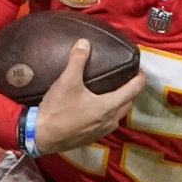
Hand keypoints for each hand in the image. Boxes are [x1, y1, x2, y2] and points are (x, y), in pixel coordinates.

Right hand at [32, 39, 143, 154]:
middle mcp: (110, 120)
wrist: (42, 136)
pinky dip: (108, 115)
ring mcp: (102, 132)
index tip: (140, 70)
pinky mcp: (92, 138)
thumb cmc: (57, 109)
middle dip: (131, 92)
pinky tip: (97, 110)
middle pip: (128, 104)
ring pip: (118, 116)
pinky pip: (107, 125)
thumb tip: (84, 43)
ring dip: (120, 105)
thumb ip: (77, 60)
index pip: (133, 90)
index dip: (139, 79)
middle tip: (127, 81)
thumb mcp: (67, 81)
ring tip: (113, 94)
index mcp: (108, 106)